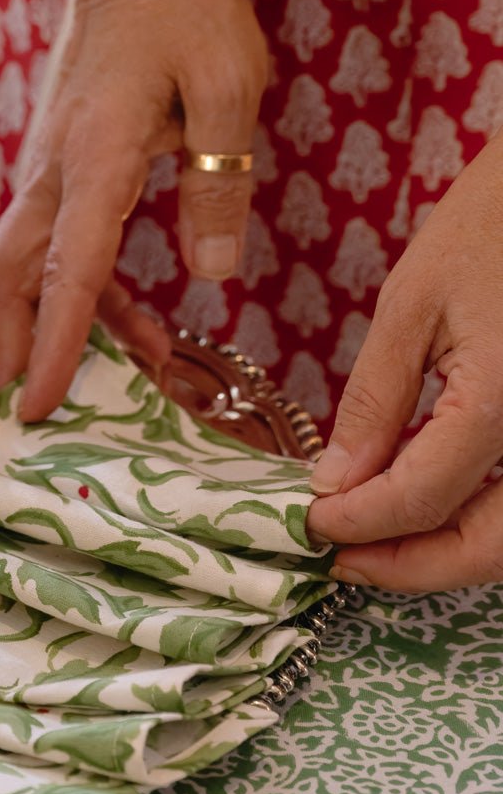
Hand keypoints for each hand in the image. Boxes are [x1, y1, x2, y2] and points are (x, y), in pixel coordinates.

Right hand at [0, 0, 267, 420]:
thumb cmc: (182, 9)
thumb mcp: (228, 85)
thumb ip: (219, 182)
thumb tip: (210, 277)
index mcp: (95, 158)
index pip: (67, 269)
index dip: (50, 344)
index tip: (33, 407)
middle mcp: (54, 176)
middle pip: (6, 280)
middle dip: (4, 352)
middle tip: (17, 418)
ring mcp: (48, 175)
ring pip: (21, 271)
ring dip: (45, 333)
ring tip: (101, 384)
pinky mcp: (61, 173)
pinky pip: (54, 250)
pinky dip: (80, 299)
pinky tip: (130, 327)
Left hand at [307, 131, 502, 590]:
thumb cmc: (490, 226)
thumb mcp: (412, 307)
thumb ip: (376, 404)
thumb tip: (335, 483)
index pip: (420, 498)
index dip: (357, 523)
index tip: (309, 524)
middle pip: (491, 547)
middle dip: (410, 566)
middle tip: (340, 560)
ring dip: (447, 554)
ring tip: (375, 543)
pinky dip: (480, 521)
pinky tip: (426, 509)